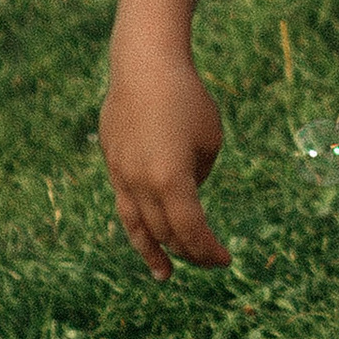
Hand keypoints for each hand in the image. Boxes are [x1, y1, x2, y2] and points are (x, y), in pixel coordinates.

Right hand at [97, 52, 229, 280]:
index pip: (191, 232)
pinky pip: (125, 202)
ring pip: (137, 226)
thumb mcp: (208, 142)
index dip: (209, 251)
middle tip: (207, 261)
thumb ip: (196, 178)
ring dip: (153, 252)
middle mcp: (141, 184)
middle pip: (166, 233)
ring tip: (164, 274)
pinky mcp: (112, 161)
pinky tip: (145, 232)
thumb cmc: (188, 99)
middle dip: (189, 252)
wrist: (146, 64)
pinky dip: (137, 223)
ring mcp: (121, 174)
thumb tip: (186, 197)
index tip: (226, 260)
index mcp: (171, 181)